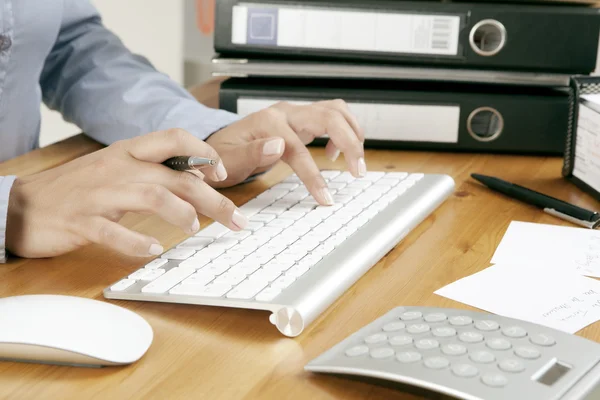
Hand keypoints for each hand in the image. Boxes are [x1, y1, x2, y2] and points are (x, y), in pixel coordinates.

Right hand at [6, 129, 248, 258]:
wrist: (21, 205)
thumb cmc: (77, 189)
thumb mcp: (117, 171)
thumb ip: (153, 172)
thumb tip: (196, 180)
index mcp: (128, 152)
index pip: (175, 138)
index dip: (204, 152)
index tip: (223, 174)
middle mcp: (118, 168)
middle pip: (177, 177)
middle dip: (214, 199)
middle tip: (237, 220)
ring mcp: (99, 194)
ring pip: (151, 196)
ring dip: (181, 214)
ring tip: (195, 228)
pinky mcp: (82, 221)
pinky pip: (113, 232)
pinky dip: (136, 243)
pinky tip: (152, 250)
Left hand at [205, 99, 364, 204]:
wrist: (216, 147)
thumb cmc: (221, 157)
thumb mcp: (227, 161)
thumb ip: (251, 153)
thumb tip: (278, 145)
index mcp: (268, 122)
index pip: (299, 149)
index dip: (315, 176)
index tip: (326, 198)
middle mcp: (285, 112)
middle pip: (330, 116)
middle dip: (350, 143)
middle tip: (358, 171)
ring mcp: (294, 114)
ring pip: (335, 111)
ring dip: (352, 133)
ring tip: (355, 162)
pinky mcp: (301, 120)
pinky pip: (331, 117)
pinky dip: (342, 132)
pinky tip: (333, 155)